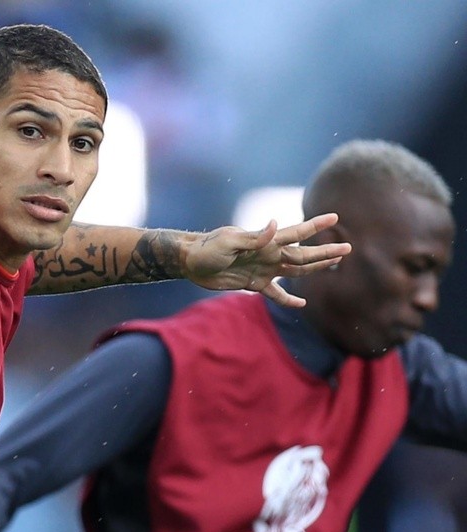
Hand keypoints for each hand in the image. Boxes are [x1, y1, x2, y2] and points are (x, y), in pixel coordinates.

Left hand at [182, 213, 350, 306]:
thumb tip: (276, 224)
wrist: (191, 263)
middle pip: (303, 255)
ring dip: (314, 269)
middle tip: (347, 248)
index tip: (335, 218)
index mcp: (266, 242)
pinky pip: (275, 293)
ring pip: (295, 271)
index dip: (315, 227)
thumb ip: (255, 237)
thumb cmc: (208, 248)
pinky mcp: (253, 284)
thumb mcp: (229, 242)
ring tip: (335, 264)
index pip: (296, 233)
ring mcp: (263, 269)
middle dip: (325, 252)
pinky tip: (300, 304)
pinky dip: (287, 299)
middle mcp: (269, 254)